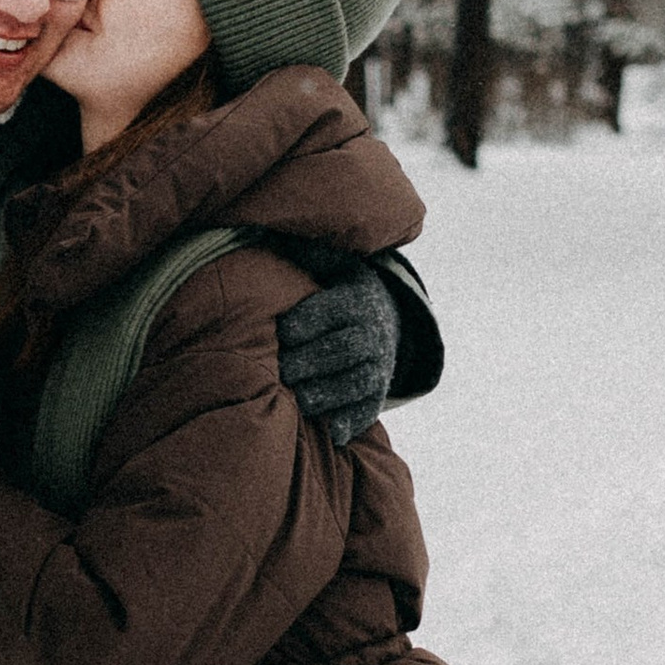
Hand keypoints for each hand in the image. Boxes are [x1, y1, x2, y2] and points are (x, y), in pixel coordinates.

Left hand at [274, 259, 398, 448]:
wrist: (387, 320)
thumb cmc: (342, 292)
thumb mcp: (335, 267)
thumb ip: (311, 253)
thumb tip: (277, 232)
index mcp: (358, 299)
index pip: (332, 310)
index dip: (304, 323)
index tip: (280, 331)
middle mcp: (374, 333)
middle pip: (344, 349)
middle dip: (310, 361)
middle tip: (280, 370)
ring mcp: (379, 365)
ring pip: (357, 382)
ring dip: (327, 393)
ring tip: (298, 399)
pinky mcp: (378, 393)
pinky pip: (368, 409)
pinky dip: (353, 422)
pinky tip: (334, 433)